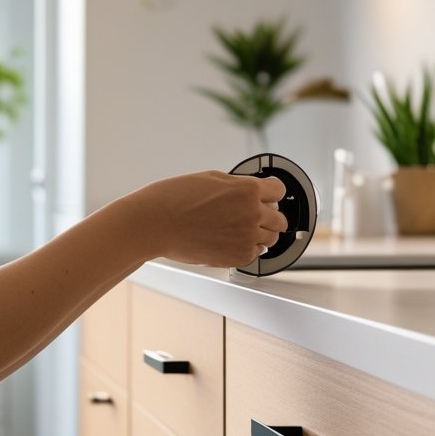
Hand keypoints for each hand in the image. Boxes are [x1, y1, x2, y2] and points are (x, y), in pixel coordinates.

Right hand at [133, 170, 287, 266]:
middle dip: (268, 214)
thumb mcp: (213, 178)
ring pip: (271, 238)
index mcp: (248, 190)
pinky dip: (248, 247)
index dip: (271, 192)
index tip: (268, 195)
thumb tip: (252, 193)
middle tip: (254, 213)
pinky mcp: (237, 257)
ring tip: (240, 228)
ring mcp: (246, 238)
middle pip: (279, 218)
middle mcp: (252, 214)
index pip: (279, 190)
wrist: (155, 223)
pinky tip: (233, 240)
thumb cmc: (176, 198)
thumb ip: (239, 186)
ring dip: (260, 232)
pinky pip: (256, 253)